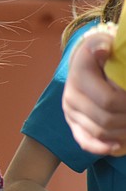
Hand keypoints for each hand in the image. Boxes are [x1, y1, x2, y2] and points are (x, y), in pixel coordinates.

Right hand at [63, 22, 125, 155]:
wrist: (83, 63)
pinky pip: (84, 141)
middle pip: (106, 119)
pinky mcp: (72, 123)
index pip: (108, 100)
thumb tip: (103, 49)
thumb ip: (103, 46)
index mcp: (79, 76)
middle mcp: (71, 96)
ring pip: (99, 132)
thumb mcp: (102, 43)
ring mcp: (70, 112)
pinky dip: (101, 147)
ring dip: (122, 132)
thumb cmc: (101, 53)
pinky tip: (117, 147)